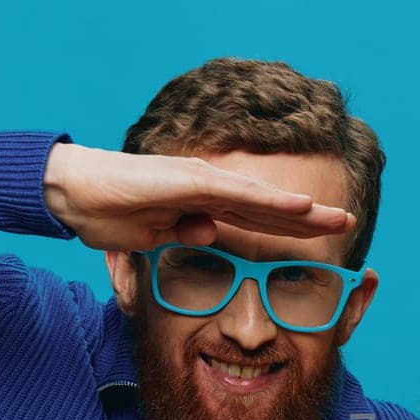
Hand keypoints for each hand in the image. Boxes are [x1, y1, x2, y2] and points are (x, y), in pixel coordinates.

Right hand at [42, 142, 354, 251]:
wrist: (71, 192)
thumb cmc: (107, 212)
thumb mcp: (154, 237)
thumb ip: (182, 233)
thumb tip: (207, 237)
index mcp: (202, 204)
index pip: (256, 219)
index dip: (291, 227)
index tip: (323, 239)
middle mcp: (208, 188)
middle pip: (269, 207)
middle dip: (310, 217)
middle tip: (349, 222)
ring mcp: (200, 181)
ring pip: (261, 199)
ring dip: (301, 209)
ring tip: (336, 216)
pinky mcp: (187, 180)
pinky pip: (236, 193)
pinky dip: (269, 200)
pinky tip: (299, 205)